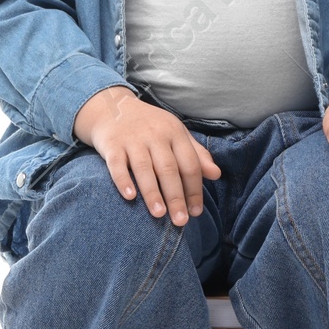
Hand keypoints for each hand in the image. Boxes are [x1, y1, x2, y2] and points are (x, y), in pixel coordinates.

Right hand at [72, 86, 222, 224]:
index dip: (194, 189)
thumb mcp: (176, 134)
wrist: (113, 107)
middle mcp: (155, 135)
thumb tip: (217, 174)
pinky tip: (130, 197)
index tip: (196, 212)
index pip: (190, 164)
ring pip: (144, 168)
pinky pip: (117, 164)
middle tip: (181, 221)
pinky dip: (123, 180)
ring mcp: (132, 139)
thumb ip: (197, 154)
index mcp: (175, 133)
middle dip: (176, 197)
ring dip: (152, 192)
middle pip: (168, 169)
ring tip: (159, 214)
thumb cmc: (151, 126)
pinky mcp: (111, 144)